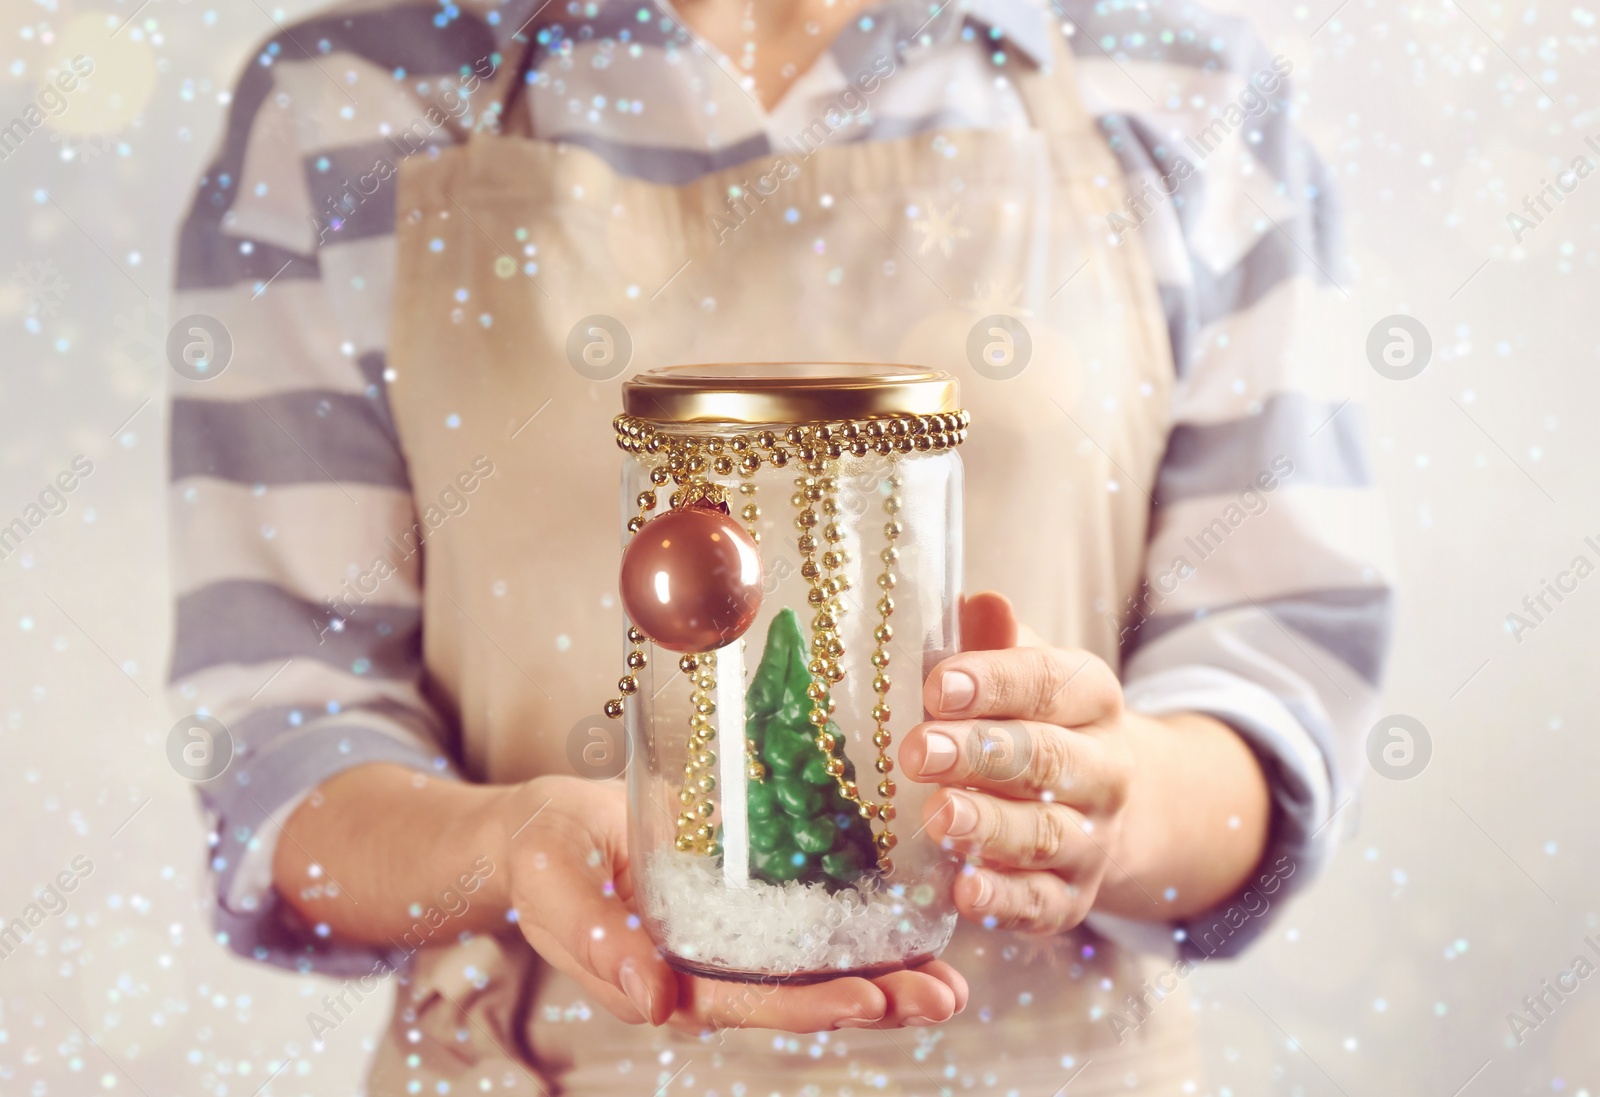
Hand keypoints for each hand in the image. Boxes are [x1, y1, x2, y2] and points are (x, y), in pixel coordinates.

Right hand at [500, 775, 967, 1032]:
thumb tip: (656, 1002)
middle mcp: (708, 972)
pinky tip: (908, 918)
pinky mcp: (743, 901)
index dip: (812, 1005)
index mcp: (665, 983)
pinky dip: (857, 924)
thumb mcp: (555, 887)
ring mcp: (730, 941)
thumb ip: (597, 940)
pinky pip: (806, 921)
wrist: (544, 831)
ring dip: (884, 973)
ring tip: (951, 976)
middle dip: (877, 999)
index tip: (872, 1000)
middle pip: (800, 995)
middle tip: (947, 995)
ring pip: (814, 965)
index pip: (749, 1003)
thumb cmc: (542, 858)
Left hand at [898, 593, 1135, 934]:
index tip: (937, 684)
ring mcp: (1092, 838)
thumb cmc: (1029, 721)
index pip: (1049, 683)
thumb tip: (975, 601)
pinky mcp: (1071, 899)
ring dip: (989, 826)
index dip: (994, 683)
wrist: (1101, 805)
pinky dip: (1005, 900)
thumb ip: (993, 642)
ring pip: (1046, 833)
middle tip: (917, 751)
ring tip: (937, 817)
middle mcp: (1104, 769)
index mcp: (1091, 699)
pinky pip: (1042, 905)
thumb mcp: (1021, 671)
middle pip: (1046, 759)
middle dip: (980, 754)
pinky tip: (964, 892)